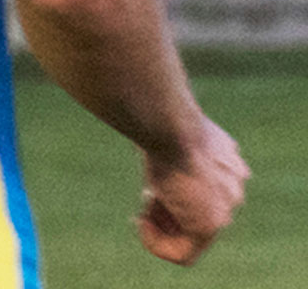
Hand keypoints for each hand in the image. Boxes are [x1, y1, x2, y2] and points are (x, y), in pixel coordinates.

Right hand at [138, 117, 248, 264]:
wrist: (172, 127)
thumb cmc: (164, 123)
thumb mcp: (169, 135)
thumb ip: (174, 149)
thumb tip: (152, 140)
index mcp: (230, 163)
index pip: (204, 191)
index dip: (173, 191)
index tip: (151, 183)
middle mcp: (235, 187)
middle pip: (198, 213)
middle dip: (167, 210)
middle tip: (146, 195)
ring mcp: (226, 208)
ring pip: (191, 235)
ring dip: (161, 226)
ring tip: (142, 209)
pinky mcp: (210, 226)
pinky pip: (184, 254)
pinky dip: (157, 245)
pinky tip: (141, 224)